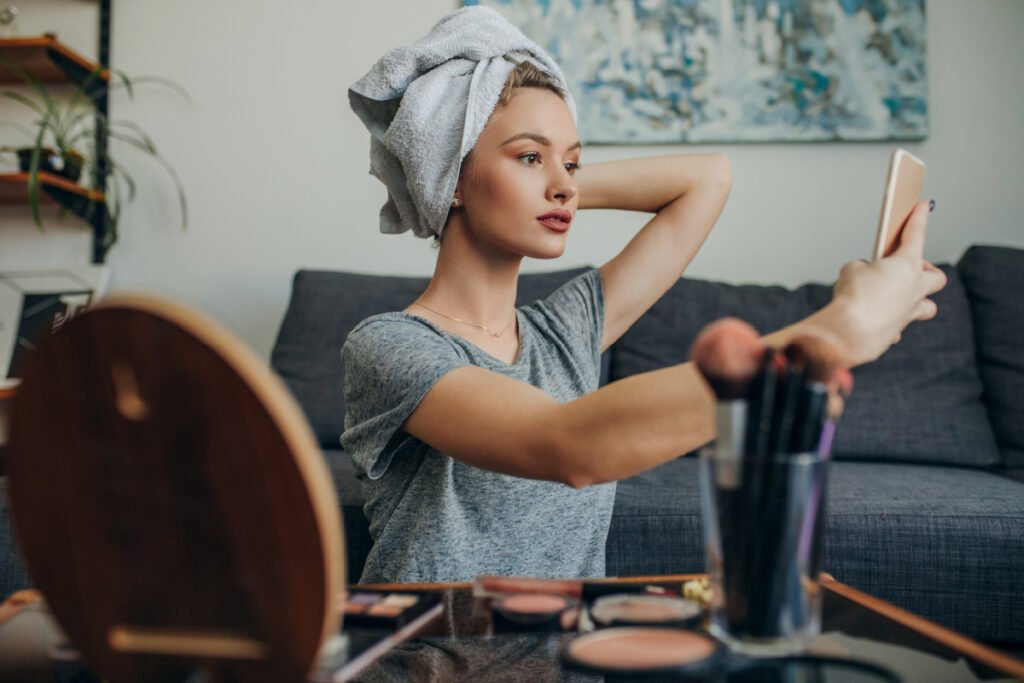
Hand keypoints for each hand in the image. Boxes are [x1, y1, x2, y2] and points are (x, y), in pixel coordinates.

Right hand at [827, 201, 946, 365]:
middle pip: (936, 277)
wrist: (849, 333)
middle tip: (909, 268)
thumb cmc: (853, 297)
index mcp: (906, 266)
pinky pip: (899, 327)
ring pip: (927, 307)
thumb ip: (861, 268)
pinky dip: (890, 322)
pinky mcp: (894, 333)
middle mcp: (914, 290)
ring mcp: (908, 313)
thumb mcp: (851, 270)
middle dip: (926, 271)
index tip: (925, 206)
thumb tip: (864, 277)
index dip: (920, 217)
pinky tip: (877, 321)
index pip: (916, 234)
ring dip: (918, 301)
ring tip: (900, 298)